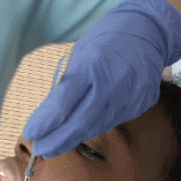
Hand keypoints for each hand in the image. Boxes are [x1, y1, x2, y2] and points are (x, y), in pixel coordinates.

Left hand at [23, 0, 180, 157]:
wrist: (149, 29)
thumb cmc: (108, 39)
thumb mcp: (81, 54)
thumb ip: (67, 85)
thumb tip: (47, 116)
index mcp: (93, 65)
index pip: (64, 103)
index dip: (45, 122)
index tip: (30, 134)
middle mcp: (114, 83)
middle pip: (81, 122)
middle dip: (58, 140)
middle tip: (40, 150)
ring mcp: (131, 95)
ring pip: (97, 126)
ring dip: (74, 138)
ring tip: (55, 145)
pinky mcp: (142, 103)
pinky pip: (113, 120)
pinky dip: (94, 127)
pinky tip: (81, 131)